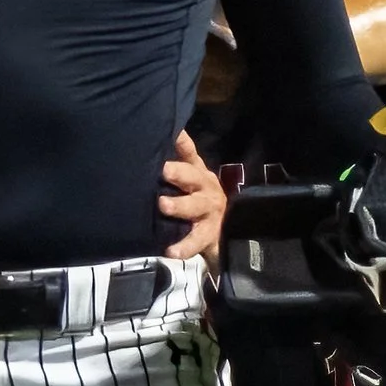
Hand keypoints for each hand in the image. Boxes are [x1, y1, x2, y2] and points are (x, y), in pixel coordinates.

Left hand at [161, 131, 226, 266]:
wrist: (225, 233)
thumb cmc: (198, 199)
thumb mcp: (191, 178)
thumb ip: (178, 159)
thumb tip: (160, 137)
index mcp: (199, 173)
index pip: (189, 154)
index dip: (181, 142)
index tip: (173, 133)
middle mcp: (206, 189)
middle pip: (193, 178)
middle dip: (179, 174)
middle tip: (164, 171)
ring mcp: (209, 212)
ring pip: (195, 208)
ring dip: (180, 206)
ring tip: (163, 205)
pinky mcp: (208, 235)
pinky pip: (195, 242)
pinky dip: (183, 247)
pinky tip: (170, 251)